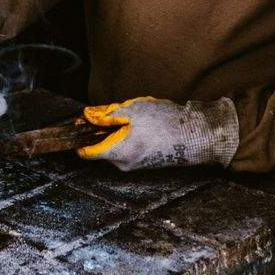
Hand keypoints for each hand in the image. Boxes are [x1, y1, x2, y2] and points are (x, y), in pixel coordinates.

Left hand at [77, 95, 238, 170]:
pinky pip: (127, 145)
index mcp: (118, 153)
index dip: (80, 133)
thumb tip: (87, 116)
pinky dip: (131, 131)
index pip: (86, 151)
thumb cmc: (165, 123)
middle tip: (122, 110)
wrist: (194, 136)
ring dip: (120, 126)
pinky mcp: (143, 160)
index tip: (82, 120)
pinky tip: (147, 122)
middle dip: (106, 124)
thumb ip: (107, 114)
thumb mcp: (133, 111)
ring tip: (140, 116)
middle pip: (101, 143)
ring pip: (115, 142)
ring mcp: (134, 164)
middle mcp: (123, 164)